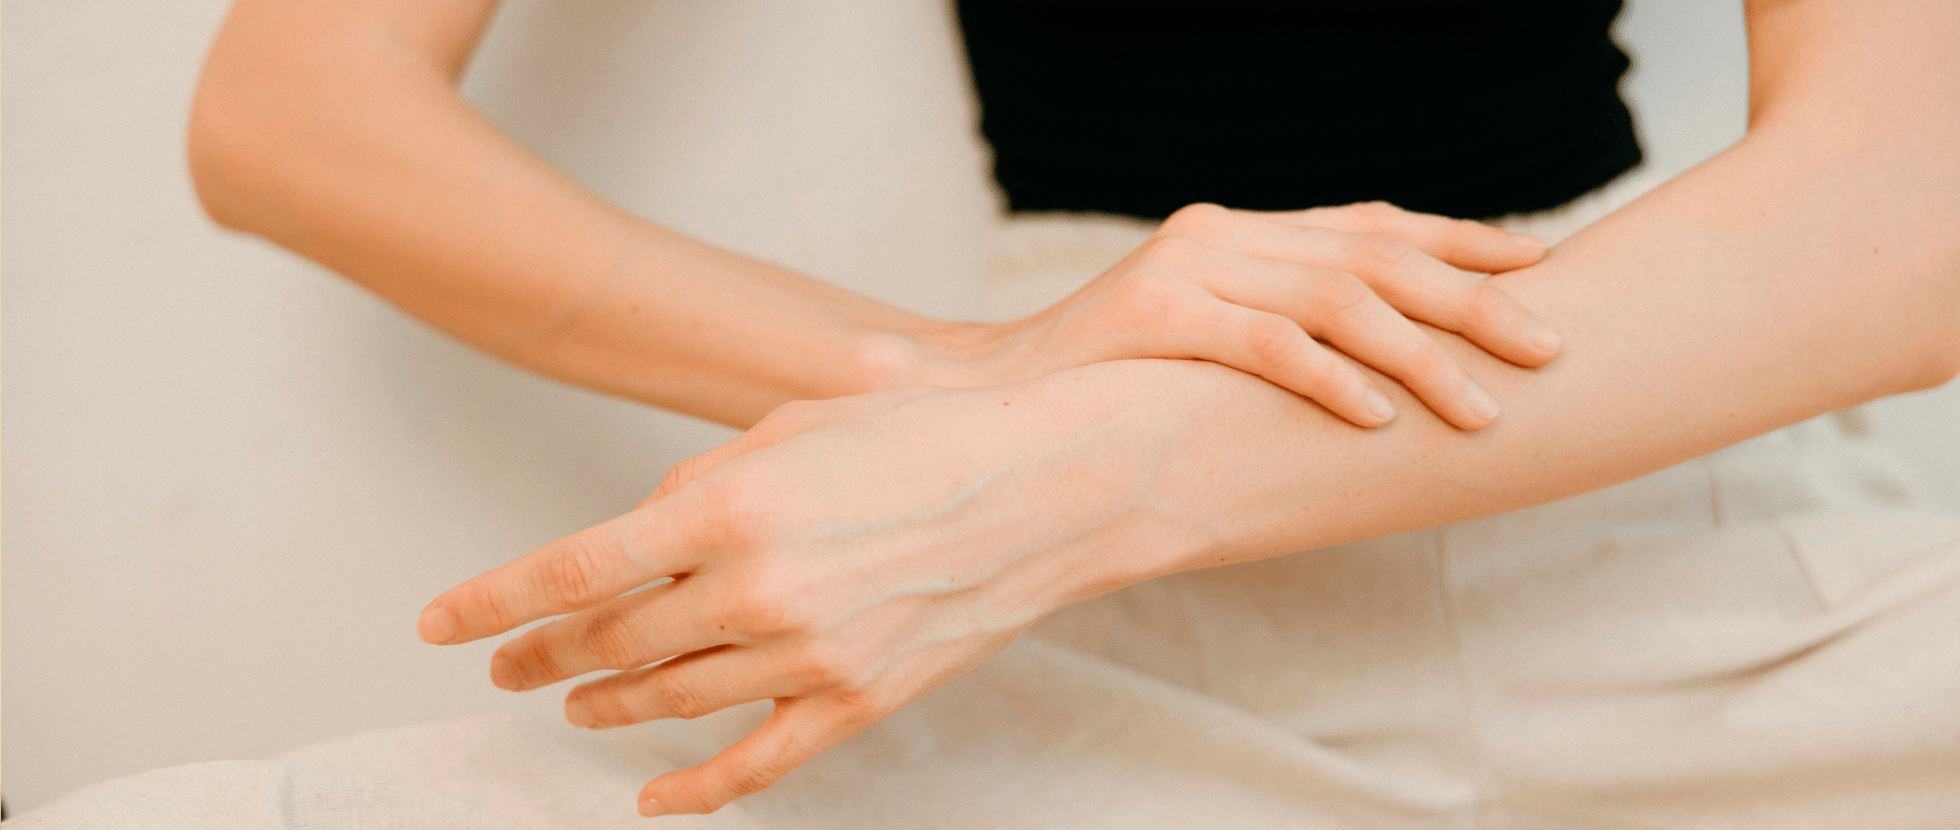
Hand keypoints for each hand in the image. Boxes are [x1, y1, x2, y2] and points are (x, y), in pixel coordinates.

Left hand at [416, 375, 1215, 815]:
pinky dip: (694, 790)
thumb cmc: (929, 434)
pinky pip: (755, 765)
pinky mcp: (856, 700)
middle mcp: (754, 590)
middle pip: (608, 643)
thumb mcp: (793, 424)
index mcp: (725, 508)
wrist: (1052, 483)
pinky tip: (652, 800)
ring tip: (569, 705)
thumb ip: (703, 480)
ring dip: (603, 708)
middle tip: (503, 664)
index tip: (440, 626)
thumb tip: (649, 528)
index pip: (570, 571)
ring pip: (668, 703)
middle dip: (539, 657)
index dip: (491, 604)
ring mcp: (806, 657)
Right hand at [927, 201, 1561, 429]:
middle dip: (1471, 301)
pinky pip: (1267, 343)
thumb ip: (1284, 325)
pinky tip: (1378, 416)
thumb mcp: (1209, 338)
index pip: (1372, 223)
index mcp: (1244, 232)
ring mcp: (1188, 266)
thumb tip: (1385, 356)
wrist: (997, 394)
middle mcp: (1224, 233)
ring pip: (1336, 300)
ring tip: (1480, 406)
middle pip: (1375, 256)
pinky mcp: (1154, 314)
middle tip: (1546, 346)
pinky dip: (1331, 380)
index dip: (1461, 239)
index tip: (1539, 262)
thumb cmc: (1117, 382)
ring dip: (1421, 355)